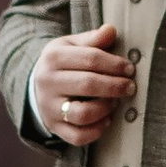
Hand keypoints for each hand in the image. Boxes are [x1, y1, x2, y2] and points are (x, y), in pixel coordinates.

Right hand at [35, 22, 132, 145]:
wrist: (35, 86)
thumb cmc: (62, 63)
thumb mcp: (71, 45)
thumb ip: (92, 39)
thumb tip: (111, 30)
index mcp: (53, 57)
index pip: (90, 59)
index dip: (114, 64)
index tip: (129, 68)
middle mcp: (48, 83)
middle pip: (87, 84)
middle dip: (115, 86)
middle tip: (130, 86)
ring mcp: (50, 107)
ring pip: (82, 113)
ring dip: (106, 108)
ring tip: (116, 102)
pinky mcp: (55, 127)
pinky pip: (78, 136)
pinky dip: (96, 131)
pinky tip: (107, 120)